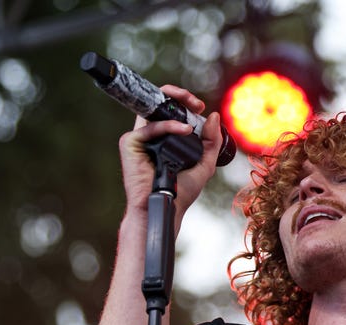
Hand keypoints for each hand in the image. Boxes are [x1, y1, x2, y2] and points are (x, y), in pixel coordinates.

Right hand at [117, 85, 221, 220]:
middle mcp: (152, 136)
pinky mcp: (130, 143)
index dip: (185, 103)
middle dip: (180, 96)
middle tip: (196, 103)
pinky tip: (184, 130)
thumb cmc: (182, 191)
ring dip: (175, 102)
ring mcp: (141, 138)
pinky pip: (150, 126)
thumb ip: (211, 141)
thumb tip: (215, 116)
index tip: (200, 107)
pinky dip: (168, 125)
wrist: (167, 206)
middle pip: (161, 103)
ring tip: (194, 110)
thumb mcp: (204, 164)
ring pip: (153, 109)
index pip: (172, 111)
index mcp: (166, 138)